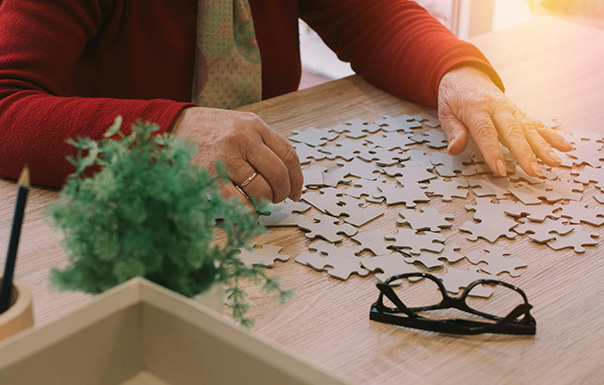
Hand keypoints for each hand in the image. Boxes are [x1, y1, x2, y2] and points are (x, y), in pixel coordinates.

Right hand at [171, 107, 302, 204]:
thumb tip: (286, 177)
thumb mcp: (240, 125)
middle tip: (277, 199)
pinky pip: (237, 201)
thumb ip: (262, 145)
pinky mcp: (209, 175)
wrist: (172, 125)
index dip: (297, 179)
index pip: (288, 155)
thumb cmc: (210, 130)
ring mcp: (226, 157)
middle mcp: (243, 139)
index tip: (295, 192)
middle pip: (278, 174)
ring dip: (265, 202)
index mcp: (254, 125)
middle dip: (282, 193)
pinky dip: (247, 209)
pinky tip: (246, 208)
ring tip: (260, 202)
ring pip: (260, 189)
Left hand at [437, 66, 571, 176]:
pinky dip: (551, 135)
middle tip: (534, 171)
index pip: (486, 132)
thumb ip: (453, 131)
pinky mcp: (519, 112)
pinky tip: (564, 147)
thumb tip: (455, 149)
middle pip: (513, 131)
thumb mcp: (445, 112)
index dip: (493, 151)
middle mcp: (498, 107)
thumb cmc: (454, 96)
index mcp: (476, 107)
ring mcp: (511, 109)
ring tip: (555, 162)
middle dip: (525, 153)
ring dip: (543, 147)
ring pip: (529, 128)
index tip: (500, 169)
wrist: (466, 74)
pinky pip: (536, 124)